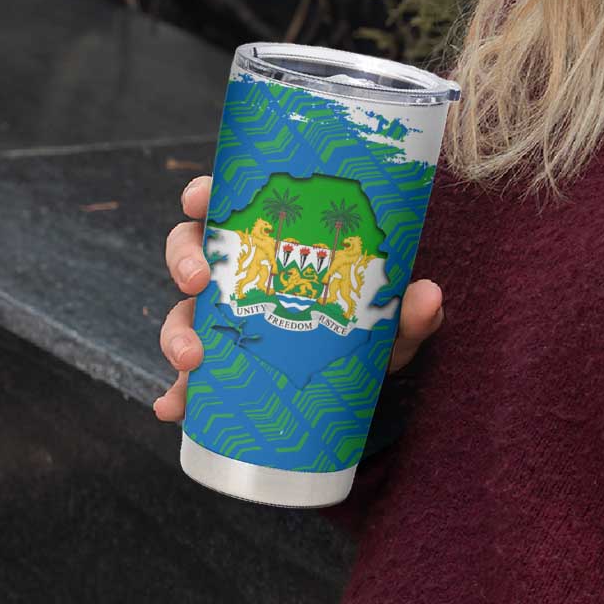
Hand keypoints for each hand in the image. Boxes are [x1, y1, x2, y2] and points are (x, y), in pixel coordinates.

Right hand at [152, 175, 444, 420]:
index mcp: (274, 242)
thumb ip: (408, 310)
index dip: (204, 195)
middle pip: (191, 251)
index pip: (230, 205)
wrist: (365, 384)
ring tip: (192, 359)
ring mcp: (227, 322)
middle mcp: (243, 275)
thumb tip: (428, 296)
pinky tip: (174, 408)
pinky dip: (177, 394)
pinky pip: (188, 380)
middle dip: (184, 261)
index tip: (199, 198)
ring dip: (176, 332)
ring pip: (182, 313)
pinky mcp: (223, 370)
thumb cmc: (371, 330)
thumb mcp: (390, 320)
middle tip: (199, 280)